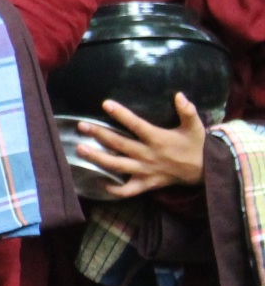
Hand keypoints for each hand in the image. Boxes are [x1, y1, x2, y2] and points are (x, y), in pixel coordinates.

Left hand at [77, 95, 207, 197]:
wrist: (205, 171)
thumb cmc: (195, 145)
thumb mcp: (195, 126)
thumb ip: (187, 111)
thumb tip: (179, 95)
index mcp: (158, 139)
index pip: (136, 125)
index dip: (121, 114)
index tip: (105, 104)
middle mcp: (148, 155)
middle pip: (119, 144)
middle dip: (99, 135)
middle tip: (81, 126)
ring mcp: (145, 171)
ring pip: (117, 165)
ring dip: (97, 158)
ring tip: (80, 150)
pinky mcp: (146, 184)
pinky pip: (127, 190)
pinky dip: (113, 188)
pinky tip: (98, 181)